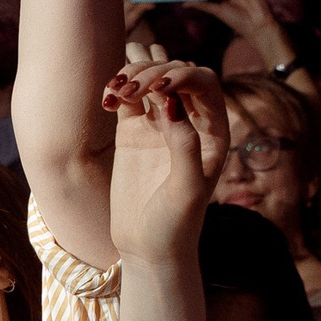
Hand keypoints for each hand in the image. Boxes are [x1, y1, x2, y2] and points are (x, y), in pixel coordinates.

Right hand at [103, 48, 227, 259]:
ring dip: (133, 72)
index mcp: (213, 132)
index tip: (158, 89)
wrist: (149, 249)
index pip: (203, 84)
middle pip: (175, 74)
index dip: (182, 76)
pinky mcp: (133, 132)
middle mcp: (190, 122)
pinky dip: (116, 90)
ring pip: (150, 78)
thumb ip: (184, 145)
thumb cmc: (176, 225)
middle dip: (152, 72)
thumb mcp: (186, 190)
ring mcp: (160, 125)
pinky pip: (127, 97)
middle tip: (129, 90)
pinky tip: (106, 98)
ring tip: (115, 87)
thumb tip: (172, 103)